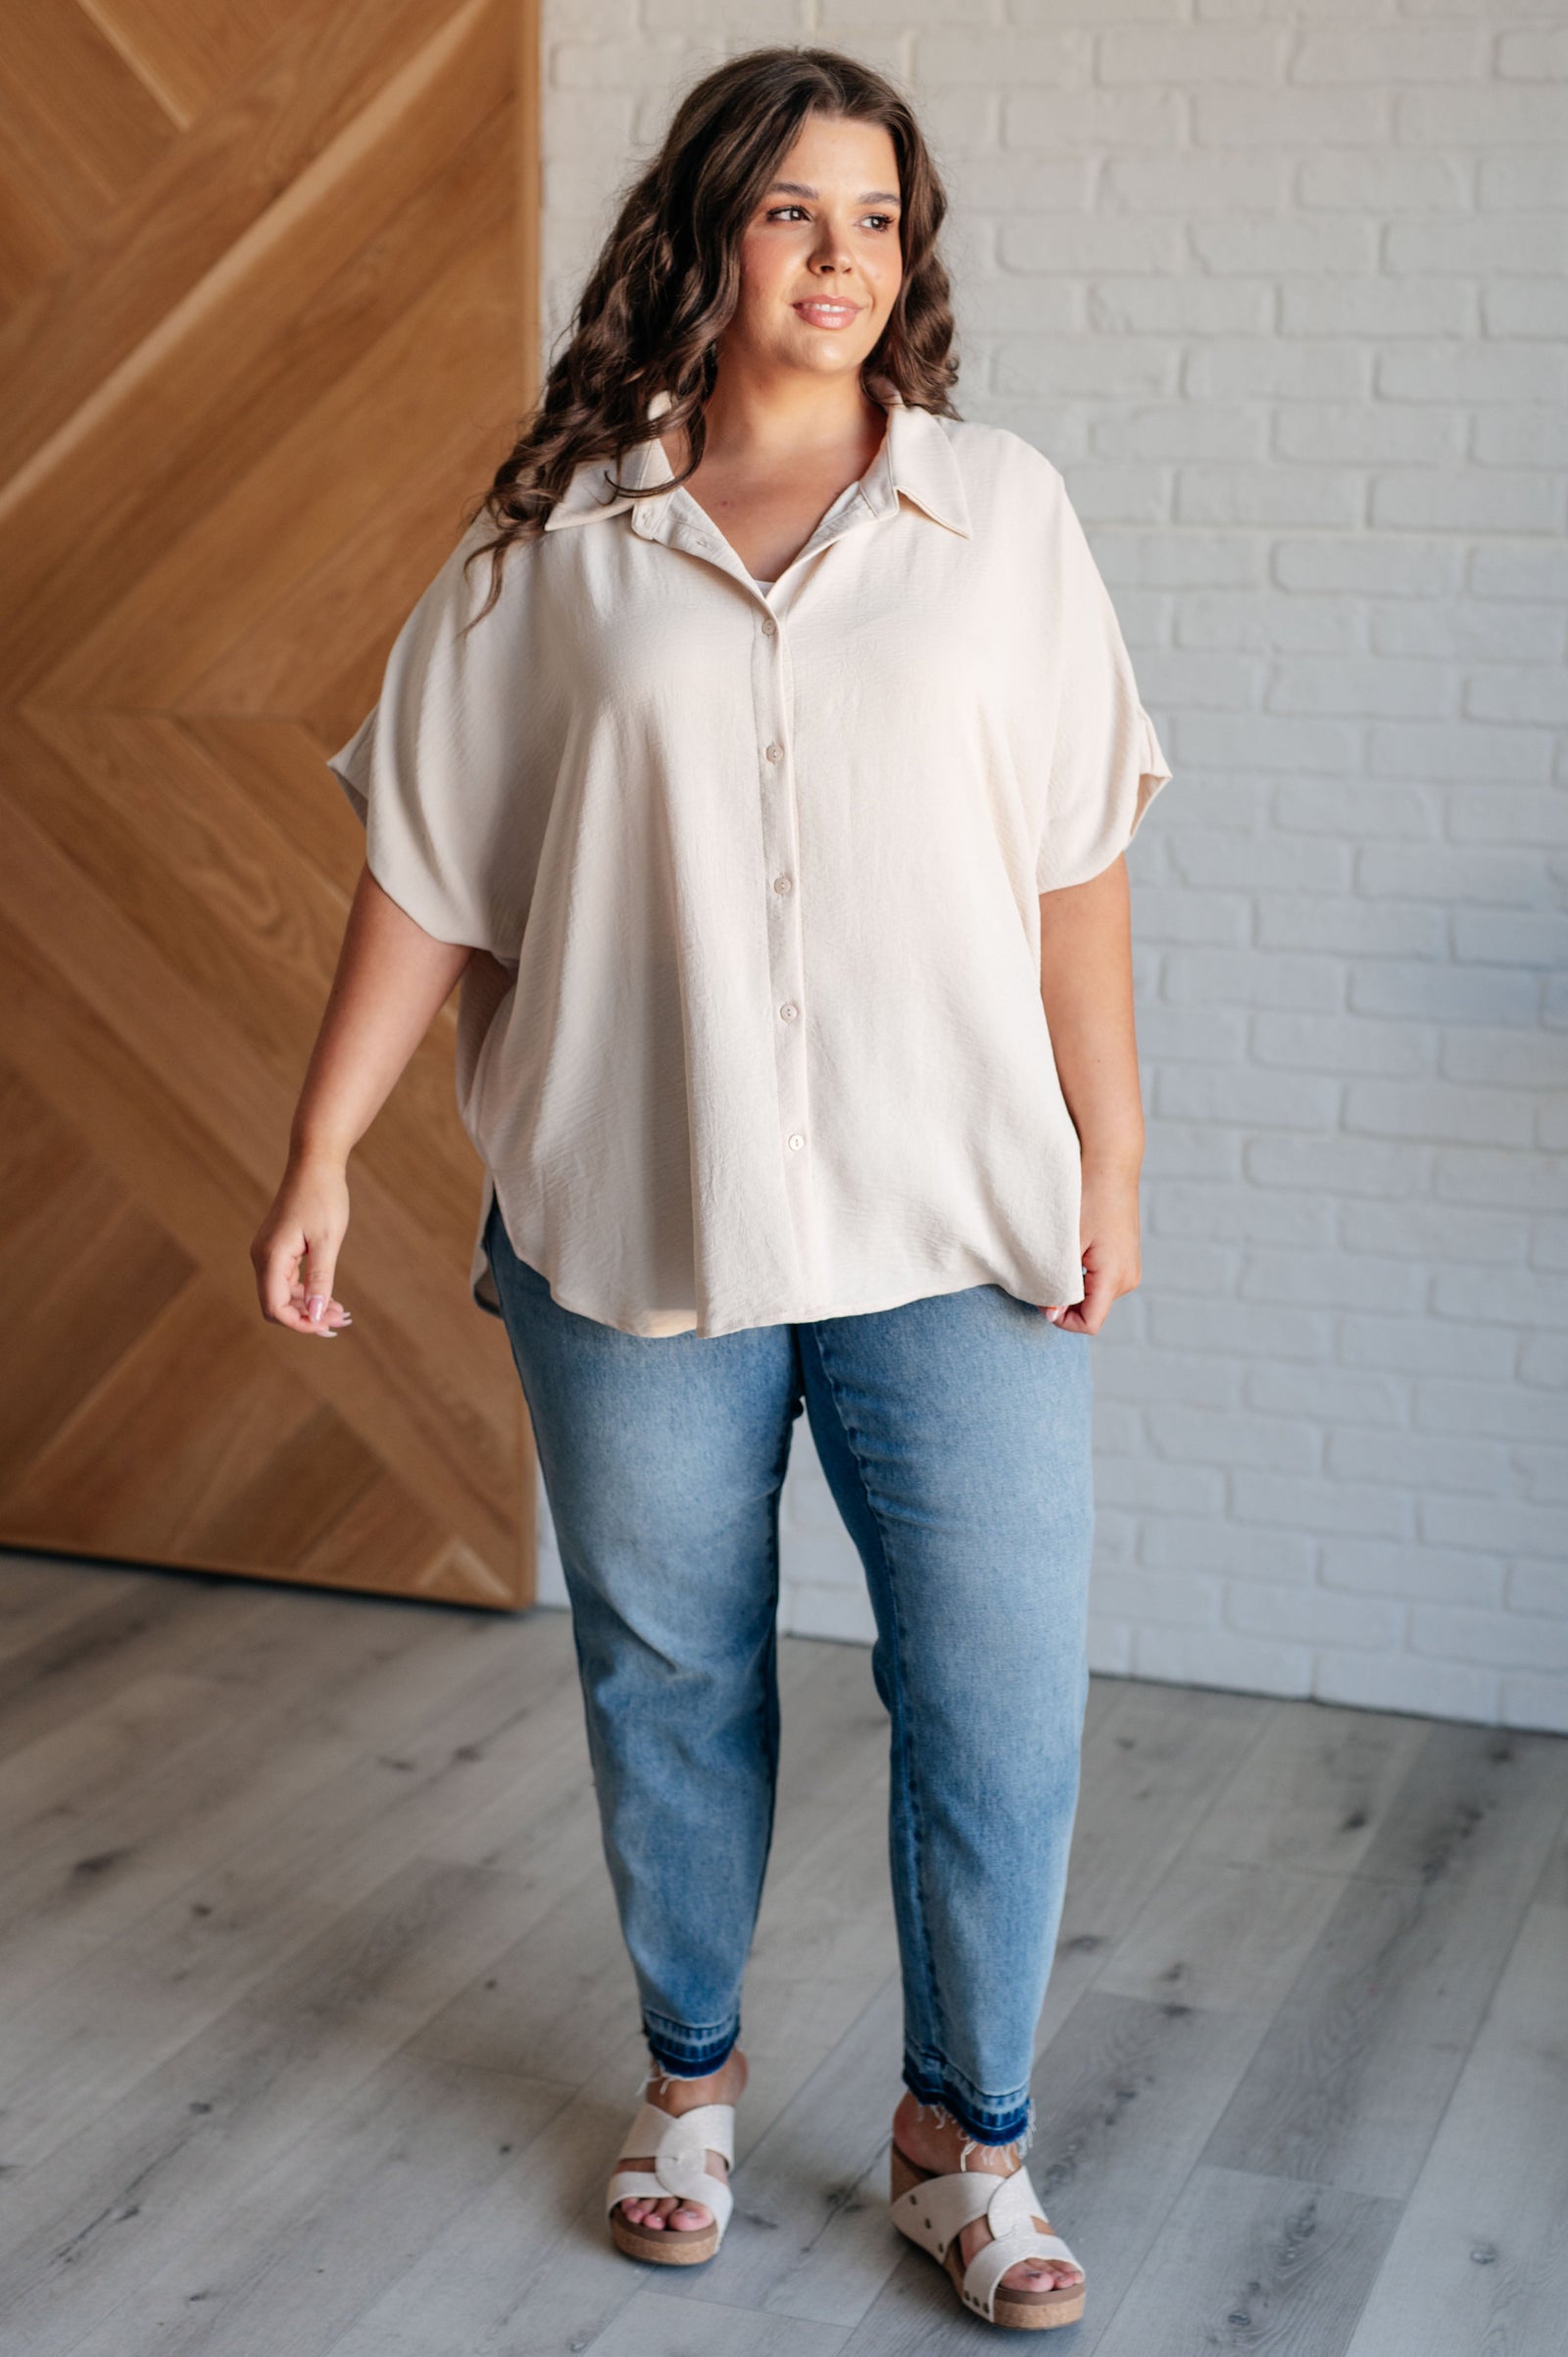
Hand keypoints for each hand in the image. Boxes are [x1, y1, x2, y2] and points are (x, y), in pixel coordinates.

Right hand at [250, 1152, 353, 1337]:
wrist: (314, 1163)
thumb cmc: (323, 1197)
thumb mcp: (327, 1241)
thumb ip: (320, 1279)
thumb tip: (316, 1313)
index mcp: (271, 1257)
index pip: (276, 1308)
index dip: (301, 1323)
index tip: (330, 1325)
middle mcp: (262, 1257)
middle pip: (276, 1305)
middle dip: (306, 1318)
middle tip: (341, 1322)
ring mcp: (267, 1253)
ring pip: (281, 1295)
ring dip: (308, 1307)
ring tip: (341, 1313)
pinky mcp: (277, 1248)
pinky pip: (286, 1281)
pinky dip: (306, 1292)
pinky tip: (329, 1296)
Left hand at [1040, 1159, 1140, 1335]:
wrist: (1111, 1164)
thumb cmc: (1088, 1196)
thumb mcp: (1067, 1242)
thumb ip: (1057, 1281)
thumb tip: (1051, 1314)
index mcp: (1115, 1276)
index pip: (1090, 1323)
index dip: (1063, 1320)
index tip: (1042, 1300)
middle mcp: (1128, 1278)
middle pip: (1093, 1311)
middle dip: (1066, 1302)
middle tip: (1043, 1274)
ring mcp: (1130, 1267)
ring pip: (1096, 1296)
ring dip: (1074, 1287)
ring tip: (1058, 1258)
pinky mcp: (1127, 1257)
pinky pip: (1102, 1280)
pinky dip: (1083, 1276)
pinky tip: (1072, 1252)